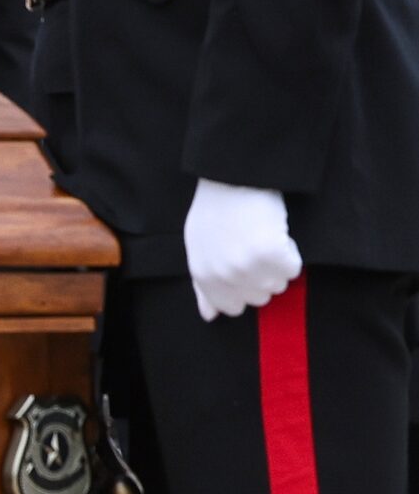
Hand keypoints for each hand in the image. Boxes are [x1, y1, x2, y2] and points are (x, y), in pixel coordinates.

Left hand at [184, 178, 302, 320]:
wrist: (232, 177)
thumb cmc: (216, 210)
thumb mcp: (199, 247)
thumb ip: (205, 285)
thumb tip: (210, 316)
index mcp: (203, 275)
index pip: (232, 308)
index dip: (244, 289)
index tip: (245, 269)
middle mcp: (224, 276)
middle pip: (260, 297)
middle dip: (262, 276)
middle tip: (254, 246)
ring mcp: (247, 266)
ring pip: (279, 284)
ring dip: (277, 264)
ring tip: (264, 237)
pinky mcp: (271, 254)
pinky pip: (294, 268)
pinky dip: (291, 253)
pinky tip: (276, 233)